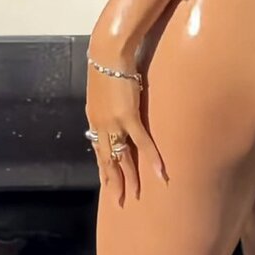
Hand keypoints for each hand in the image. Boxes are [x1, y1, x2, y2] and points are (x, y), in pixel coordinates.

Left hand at [86, 8, 164, 206]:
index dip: (104, 166)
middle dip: (113, 181)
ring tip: (133, 196)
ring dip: (129, 178)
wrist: (108, 54)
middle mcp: (101, 126)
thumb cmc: (107, 63)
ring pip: (122, 157)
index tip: (107, 181)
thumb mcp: (103, 86)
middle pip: (108, 159)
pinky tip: (159, 173)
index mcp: (95, 119)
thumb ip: (108, 99)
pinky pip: (141, 143)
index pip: (99, 148)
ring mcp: (114, 123)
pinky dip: (151, 159)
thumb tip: (116, 101)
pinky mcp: (128, 117)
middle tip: (119, 200)